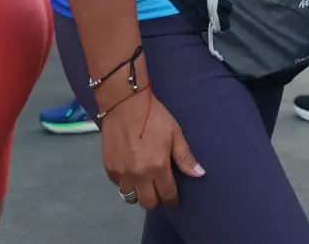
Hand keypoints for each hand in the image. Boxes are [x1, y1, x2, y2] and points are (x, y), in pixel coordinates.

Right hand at [101, 91, 204, 208]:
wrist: (125, 105)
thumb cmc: (154, 117)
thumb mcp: (175, 134)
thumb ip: (185, 157)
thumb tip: (199, 174)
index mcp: (157, 167)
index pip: (166, 194)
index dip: (172, 200)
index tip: (174, 199)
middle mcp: (138, 175)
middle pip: (147, 202)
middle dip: (156, 199)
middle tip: (159, 189)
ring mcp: (121, 173)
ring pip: (130, 197)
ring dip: (139, 193)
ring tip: (144, 182)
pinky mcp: (109, 168)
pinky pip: (119, 185)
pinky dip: (126, 182)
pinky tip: (132, 172)